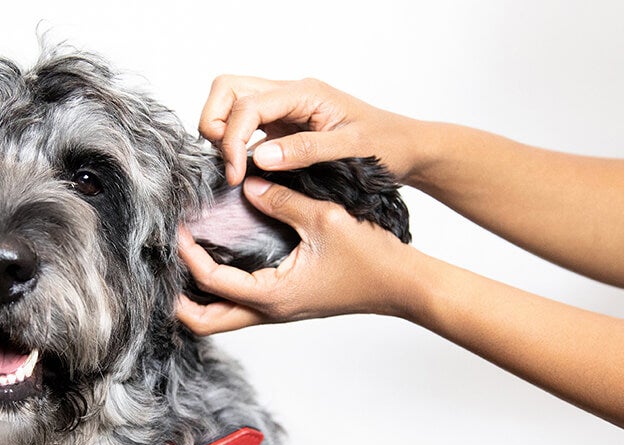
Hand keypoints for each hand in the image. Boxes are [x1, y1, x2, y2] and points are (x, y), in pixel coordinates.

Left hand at [176, 177, 419, 335]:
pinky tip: (218, 259)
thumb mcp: (324, 219)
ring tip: (184, 261)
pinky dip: (220, 289)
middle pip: (205, 322)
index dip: (188, 255)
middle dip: (178, 300)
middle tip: (165, 264)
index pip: (212, 281)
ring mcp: (277, 311)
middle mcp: (270, 311)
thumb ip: (282, 200)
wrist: (403, 285)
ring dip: (197, 297)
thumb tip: (249, 184)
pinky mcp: (286, 303)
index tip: (177, 227)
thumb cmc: (371, 258)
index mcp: (273, 296)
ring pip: (221, 318)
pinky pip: (240, 305)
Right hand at [199, 75, 424, 186]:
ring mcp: (284, 109)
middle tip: (228, 165)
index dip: (232, 140)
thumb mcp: (350, 150)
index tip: (237, 176)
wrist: (408, 149)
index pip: (247, 105)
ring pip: (231, 105)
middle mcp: (290, 95)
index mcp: (305, 93)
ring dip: (222, 134)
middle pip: (227, 90)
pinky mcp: (283, 127)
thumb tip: (259, 157)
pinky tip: (248, 172)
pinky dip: (236, 145)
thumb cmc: (388, 146)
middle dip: (214, 124)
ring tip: (236, 170)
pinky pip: (246, 126)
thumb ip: (305, 151)